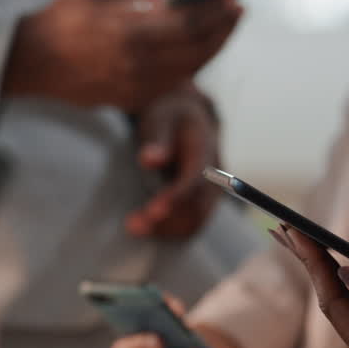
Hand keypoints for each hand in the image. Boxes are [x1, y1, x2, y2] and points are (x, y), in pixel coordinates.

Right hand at [2, 0, 241, 111]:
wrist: (33, 62)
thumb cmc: (64, 17)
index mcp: (127, 33)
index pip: (187, 24)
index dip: (215, 12)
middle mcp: (135, 64)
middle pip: (195, 49)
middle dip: (222, 28)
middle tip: (237, 11)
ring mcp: (135, 87)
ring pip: (188, 69)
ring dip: (212, 48)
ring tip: (224, 28)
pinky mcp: (132, 100)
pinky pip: (173, 82)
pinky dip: (192, 64)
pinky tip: (200, 48)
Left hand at [127, 85, 222, 238]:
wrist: (186, 116)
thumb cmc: (169, 117)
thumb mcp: (160, 119)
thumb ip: (157, 139)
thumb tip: (149, 160)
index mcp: (205, 151)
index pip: (195, 180)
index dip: (175, 197)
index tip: (152, 211)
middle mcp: (216, 175)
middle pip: (197, 208)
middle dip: (167, 221)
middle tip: (133, 225)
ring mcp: (213, 191)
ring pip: (196, 221)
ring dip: (167, 230)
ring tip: (134, 227)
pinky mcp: (204, 201)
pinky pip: (193, 223)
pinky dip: (172, 231)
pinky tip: (147, 227)